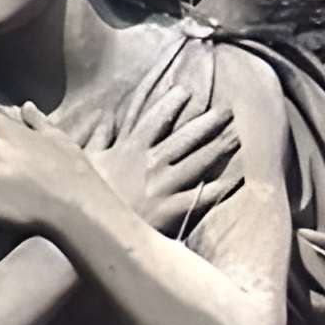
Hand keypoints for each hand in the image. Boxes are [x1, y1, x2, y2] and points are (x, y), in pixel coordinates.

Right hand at [84, 83, 243, 235]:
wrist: (91, 233)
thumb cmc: (87, 198)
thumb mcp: (86, 162)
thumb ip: (98, 138)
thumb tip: (104, 116)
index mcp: (130, 149)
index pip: (156, 118)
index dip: (172, 103)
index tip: (187, 91)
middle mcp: (151, 164)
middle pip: (186, 137)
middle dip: (208, 122)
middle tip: (227, 110)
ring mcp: (164, 187)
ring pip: (200, 162)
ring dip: (220, 148)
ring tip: (237, 137)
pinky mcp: (172, 211)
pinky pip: (203, 197)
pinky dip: (221, 188)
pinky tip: (237, 179)